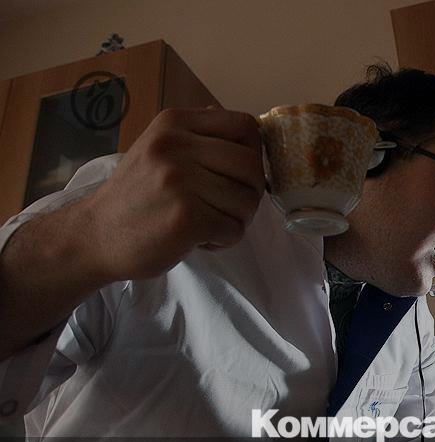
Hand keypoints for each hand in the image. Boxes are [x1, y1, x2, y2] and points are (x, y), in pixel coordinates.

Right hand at [83, 107, 264, 281]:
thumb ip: (197, 136)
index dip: (255, 153)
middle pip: (251, 165)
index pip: (245, 126)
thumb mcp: (158, 149)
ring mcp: (179, 181)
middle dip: (251, 192)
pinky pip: (234, 229)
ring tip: (211, 224)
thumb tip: (241, 123)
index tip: (241, 174)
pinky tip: (201, 239)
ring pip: (247, 200)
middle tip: (230, 207)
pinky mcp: (185, 217)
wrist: (94, 235)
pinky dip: (225, 240)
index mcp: (174, 123)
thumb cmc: (135, 196)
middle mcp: (176, 146)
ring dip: (238, 220)